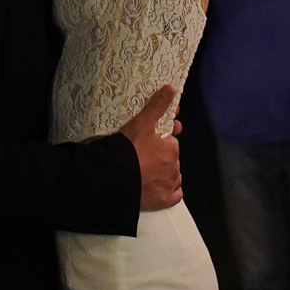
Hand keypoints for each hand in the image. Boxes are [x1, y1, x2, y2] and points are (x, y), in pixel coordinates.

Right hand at [120, 84, 182, 210]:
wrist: (115, 177)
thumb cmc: (128, 148)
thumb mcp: (142, 122)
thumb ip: (157, 105)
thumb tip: (171, 87)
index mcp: (171, 148)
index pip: (170, 142)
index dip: (161, 140)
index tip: (151, 141)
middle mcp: (174, 167)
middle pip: (171, 159)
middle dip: (162, 157)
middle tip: (144, 157)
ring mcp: (169, 185)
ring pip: (173, 177)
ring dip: (165, 174)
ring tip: (147, 172)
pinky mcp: (163, 201)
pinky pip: (173, 196)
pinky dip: (170, 193)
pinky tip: (159, 189)